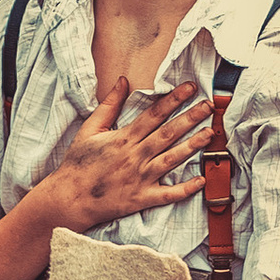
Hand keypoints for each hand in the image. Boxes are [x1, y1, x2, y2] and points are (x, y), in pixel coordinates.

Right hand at [41, 75, 213, 231]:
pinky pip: (168, 194)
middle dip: (190, 118)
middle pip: (167, 133)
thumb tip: (122, 81)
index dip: (173, 100)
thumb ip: (108, 105)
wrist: (70, 198)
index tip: (190, 88)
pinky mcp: (142, 198)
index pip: (153, 114)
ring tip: (210, 133)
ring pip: (172, 159)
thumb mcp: (89, 129)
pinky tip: (202, 180)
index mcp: (123, 138)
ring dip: (192, 146)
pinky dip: (185, 189)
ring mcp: (140, 178)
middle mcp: (135, 156)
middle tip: (209, 106)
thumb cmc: (78, 164)